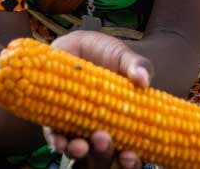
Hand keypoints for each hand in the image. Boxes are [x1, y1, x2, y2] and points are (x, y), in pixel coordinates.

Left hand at [45, 31, 151, 167]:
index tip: (129, 156)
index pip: (128, 152)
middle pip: (102, 156)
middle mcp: (100, 131)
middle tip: (103, 139)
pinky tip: (60, 141)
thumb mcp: (124, 57)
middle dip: (103, 154)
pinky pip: (56, 138)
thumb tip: (143, 80)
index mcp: (122, 122)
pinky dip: (58, 142)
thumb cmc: (107, 54)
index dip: (129, 160)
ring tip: (81, 145)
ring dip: (79, 152)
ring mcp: (77, 128)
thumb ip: (136, 66)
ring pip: (78, 151)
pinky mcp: (55, 121)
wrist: (77, 42)